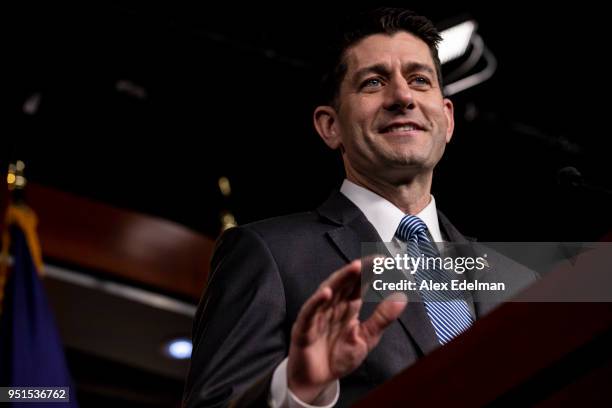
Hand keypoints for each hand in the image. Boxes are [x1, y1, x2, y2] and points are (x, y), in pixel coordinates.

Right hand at [287, 259, 406, 403]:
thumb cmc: (338, 357)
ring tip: (354, 267)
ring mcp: (317, 315)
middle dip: (358, 270)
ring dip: (340, 279)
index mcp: (348, 308)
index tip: (385, 262)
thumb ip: (382, 318)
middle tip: (374, 260)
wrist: (317, 381)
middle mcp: (332, 307)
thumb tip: (402, 297)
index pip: (360, 285)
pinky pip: (309, 312)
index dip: (371, 273)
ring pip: (328, 291)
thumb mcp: (367, 338)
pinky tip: (326, 292)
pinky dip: (316, 302)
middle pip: (345, 283)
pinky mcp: (304, 328)